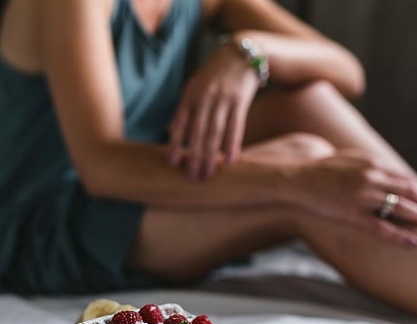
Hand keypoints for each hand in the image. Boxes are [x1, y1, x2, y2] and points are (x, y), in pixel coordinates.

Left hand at [168, 45, 258, 180]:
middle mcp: (204, 97)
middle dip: (194, 157)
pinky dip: (232, 146)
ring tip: (208, 174)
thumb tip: (172, 133)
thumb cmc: (216, 75)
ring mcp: (223, 100)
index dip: (175, 144)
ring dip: (211, 157)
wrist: (243, 54)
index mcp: (190, 95)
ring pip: (214, 133)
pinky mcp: (240, 102)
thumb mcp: (196, 86)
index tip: (172, 163)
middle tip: (192, 177)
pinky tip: (230, 161)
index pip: (179, 123)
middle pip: (197, 133)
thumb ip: (186, 108)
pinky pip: (236, 128)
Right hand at [288, 150, 416, 245]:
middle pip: (409, 191)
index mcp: (371, 163)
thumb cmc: (319, 171)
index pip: (404, 179)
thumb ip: (369, 167)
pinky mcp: (350, 213)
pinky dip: (399, 235)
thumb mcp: (348, 160)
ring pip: (401, 208)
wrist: (295, 178)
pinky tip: (413, 242)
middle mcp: (371, 177)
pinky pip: (380, 227)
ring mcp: (362, 196)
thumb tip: (385, 176)